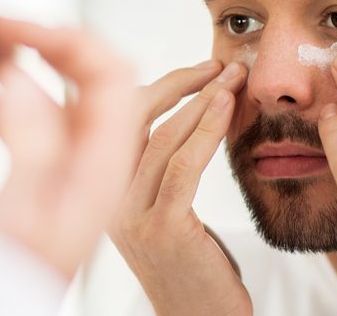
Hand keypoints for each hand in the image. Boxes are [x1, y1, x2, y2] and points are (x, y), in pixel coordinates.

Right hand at [0, 18, 138, 279]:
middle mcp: (93, 164)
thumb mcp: (15, 218)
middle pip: (93, 77)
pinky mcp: (42, 182)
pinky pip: (33, 121)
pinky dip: (0, 93)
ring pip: (59, 95)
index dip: (69, 38)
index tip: (14, 26)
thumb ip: (28, 146)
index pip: (111, 75)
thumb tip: (25, 74)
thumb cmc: (4, 289)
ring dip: (21, 63)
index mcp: (101, 168)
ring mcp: (69, 172)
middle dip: (47, 41)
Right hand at [110, 61, 252, 315]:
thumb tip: (192, 117)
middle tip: (220, 64)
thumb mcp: (170, 216)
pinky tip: (228, 106)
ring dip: (202, 98)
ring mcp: (130, 217)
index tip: (200, 69)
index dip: (158, 87)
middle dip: (178, 82)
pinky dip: (207, 128)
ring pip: (160, 137)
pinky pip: (184, 166)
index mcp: (103, 193)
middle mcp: (106, 202)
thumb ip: (166, 175)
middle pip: (129, 118)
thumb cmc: (195, 273)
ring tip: (234, 76)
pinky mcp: (162, 230)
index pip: (116, 121)